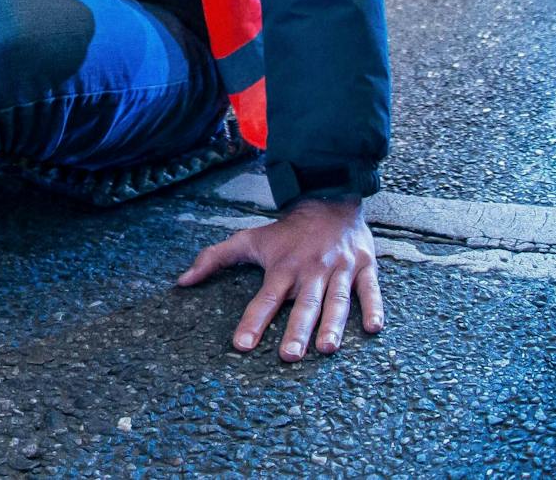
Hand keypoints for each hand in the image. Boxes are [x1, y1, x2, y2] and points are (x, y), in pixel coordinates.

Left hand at [176, 197, 383, 361]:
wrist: (327, 198)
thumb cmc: (286, 230)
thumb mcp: (249, 239)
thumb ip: (215, 258)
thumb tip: (182, 281)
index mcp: (283, 267)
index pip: (264, 299)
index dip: (253, 322)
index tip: (242, 345)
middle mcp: (310, 270)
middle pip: (303, 305)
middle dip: (295, 331)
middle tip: (288, 357)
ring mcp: (339, 269)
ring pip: (337, 301)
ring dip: (333, 325)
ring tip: (327, 348)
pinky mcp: (364, 267)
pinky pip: (371, 290)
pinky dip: (374, 307)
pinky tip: (373, 328)